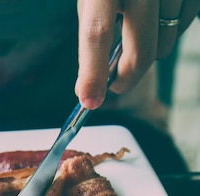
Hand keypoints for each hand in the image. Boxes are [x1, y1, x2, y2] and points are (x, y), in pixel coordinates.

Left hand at [75, 0, 199, 109]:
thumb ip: (94, 28)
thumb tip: (93, 77)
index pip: (96, 34)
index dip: (92, 73)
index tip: (89, 101)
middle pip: (141, 50)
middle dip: (127, 76)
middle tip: (115, 84)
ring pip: (166, 43)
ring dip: (151, 49)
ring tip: (138, 31)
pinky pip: (185, 25)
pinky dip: (171, 30)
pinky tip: (159, 17)